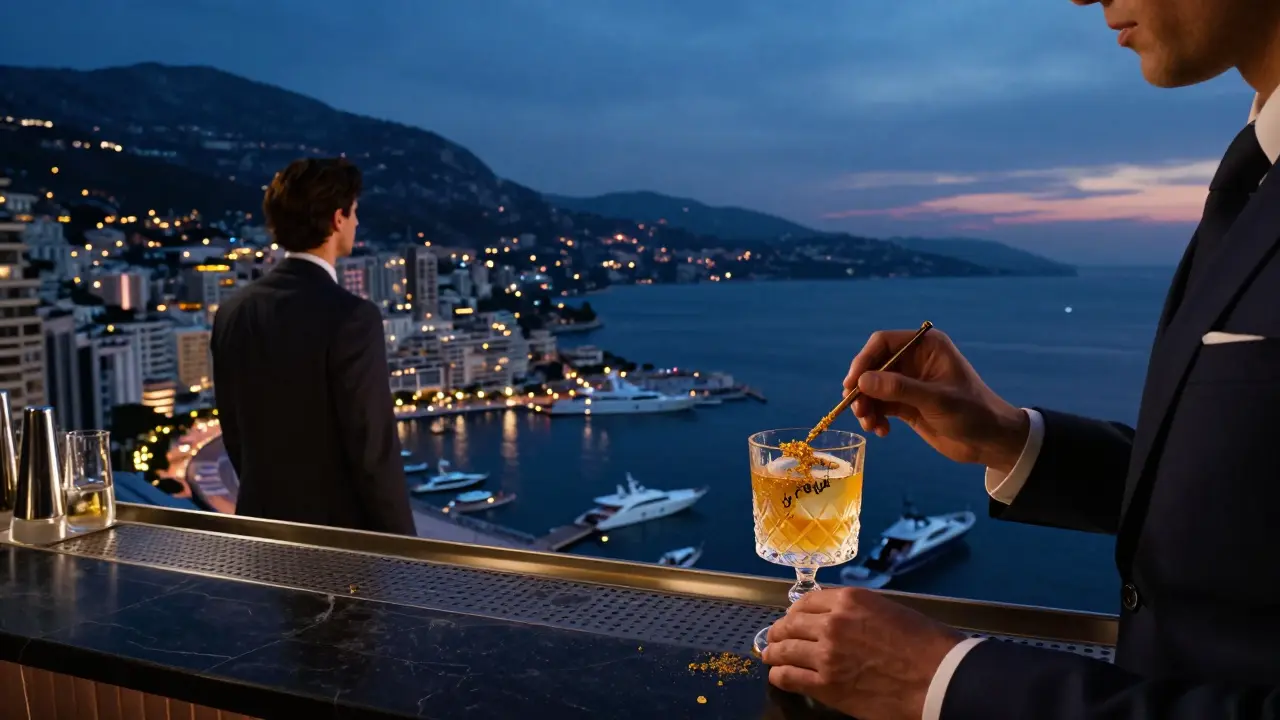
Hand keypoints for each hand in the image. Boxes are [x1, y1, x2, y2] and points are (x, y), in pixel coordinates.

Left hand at [763, 588, 964, 719]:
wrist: (938, 677)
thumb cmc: (924, 643)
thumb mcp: (888, 610)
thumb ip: (857, 612)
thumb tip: (839, 617)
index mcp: (849, 600)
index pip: (807, 602)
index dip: (795, 611)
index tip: (791, 617)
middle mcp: (831, 623)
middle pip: (791, 624)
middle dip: (780, 630)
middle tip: (775, 636)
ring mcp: (826, 655)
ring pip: (785, 649)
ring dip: (774, 651)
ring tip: (769, 655)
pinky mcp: (827, 685)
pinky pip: (790, 677)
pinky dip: (780, 675)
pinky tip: (778, 675)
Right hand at [843, 329, 1027, 472]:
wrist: (990, 441)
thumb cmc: (972, 412)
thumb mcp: (936, 400)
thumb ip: (900, 389)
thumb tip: (862, 381)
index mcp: (926, 347)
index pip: (884, 343)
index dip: (864, 361)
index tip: (852, 384)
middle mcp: (914, 360)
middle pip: (873, 366)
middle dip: (862, 388)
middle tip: (858, 409)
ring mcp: (909, 383)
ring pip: (873, 388)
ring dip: (866, 406)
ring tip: (870, 425)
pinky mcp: (906, 403)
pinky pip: (879, 405)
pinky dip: (875, 417)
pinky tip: (881, 430)